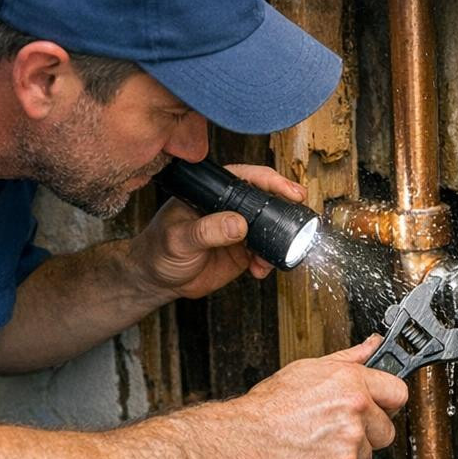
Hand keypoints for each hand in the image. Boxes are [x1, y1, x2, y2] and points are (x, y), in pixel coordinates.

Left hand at [129, 164, 305, 299]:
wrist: (157, 280)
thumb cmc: (159, 250)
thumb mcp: (179, 238)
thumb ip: (207, 231)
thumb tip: (238, 224)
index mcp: (214, 192)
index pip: (249, 178)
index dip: (273, 182)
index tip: (291, 192)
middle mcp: (230, 207)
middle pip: (267, 201)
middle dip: (286, 210)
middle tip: (300, 220)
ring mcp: (238, 230)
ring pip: (270, 229)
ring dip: (278, 242)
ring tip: (271, 256)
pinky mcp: (242, 253)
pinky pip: (264, 254)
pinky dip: (268, 263)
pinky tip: (259, 271)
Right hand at [231, 336, 409, 458]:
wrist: (246, 438)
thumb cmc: (271, 406)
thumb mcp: (309, 369)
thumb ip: (348, 358)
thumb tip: (372, 345)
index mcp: (352, 382)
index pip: (397, 392)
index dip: (388, 403)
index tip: (379, 408)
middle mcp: (356, 410)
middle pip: (386, 431)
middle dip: (367, 434)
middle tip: (337, 430)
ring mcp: (351, 442)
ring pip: (368, 456)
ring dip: (348, 455)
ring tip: (319, 444)